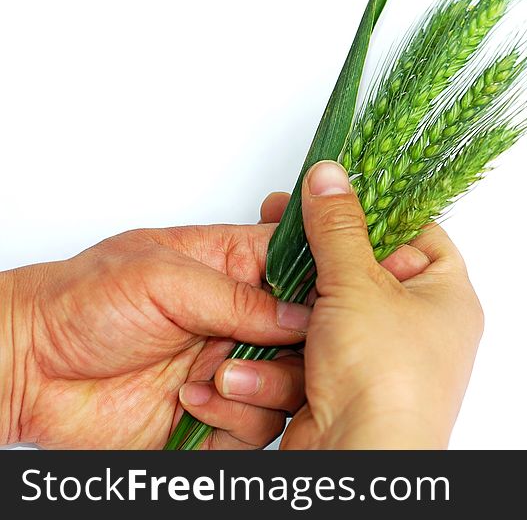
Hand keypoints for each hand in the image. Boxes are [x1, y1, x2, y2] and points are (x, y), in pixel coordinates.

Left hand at [0, 221, 310, 448]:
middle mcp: (237, 319)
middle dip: (300, 347)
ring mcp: (228, 367)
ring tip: (216, 378)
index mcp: (230, 267)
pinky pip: (258, 427)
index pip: (300, 267)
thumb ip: (239, 295)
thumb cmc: (79, 303)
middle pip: (309, 335)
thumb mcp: (162, 277)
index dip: (322, 284)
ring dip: (263, 386)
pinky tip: (193, 402)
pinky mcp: (214, 416)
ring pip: (291, 385)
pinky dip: (233, 418)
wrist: (26, 370)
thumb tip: (301, 314)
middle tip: (275, 348)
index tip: (328, 301)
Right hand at [266, 160, 483, 448]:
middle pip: (359, 276)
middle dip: (310, 267)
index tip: (330, 196)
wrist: (361, 464)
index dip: (373, 213)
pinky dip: (276, 366)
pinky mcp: (341, 392)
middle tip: (274, 233)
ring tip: (255, 313)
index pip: (416, 234)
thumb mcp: (358, 284)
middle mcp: (418, 330)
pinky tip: (245, 371)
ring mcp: (378, 363)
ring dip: (283, 323)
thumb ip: (338, 227)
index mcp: (444, 297)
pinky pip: (304, 361)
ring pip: (322, 320)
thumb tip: (330, 176)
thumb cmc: (384, 378)